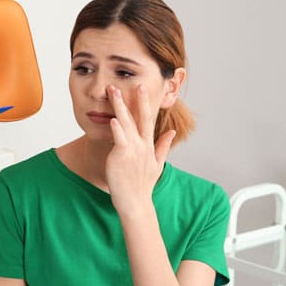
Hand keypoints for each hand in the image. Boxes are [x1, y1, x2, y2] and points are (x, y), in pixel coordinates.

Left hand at [105, 84, 175, 217]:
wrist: (135, 202)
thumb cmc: (142, 185)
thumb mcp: (156, 164)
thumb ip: (163, 146)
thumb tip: (171, 132)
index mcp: (148, 146)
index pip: (148, 120)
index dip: (145, 103)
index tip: (142, 88)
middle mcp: (142, 145)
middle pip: (140, 118)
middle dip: (137, 100)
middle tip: (134, 83)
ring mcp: (133, 150)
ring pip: (127, 124)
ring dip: (121, 107)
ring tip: (114, 92)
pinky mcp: (122, 156)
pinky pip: (120, 139)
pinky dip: (117, 128)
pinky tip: (113, 118)